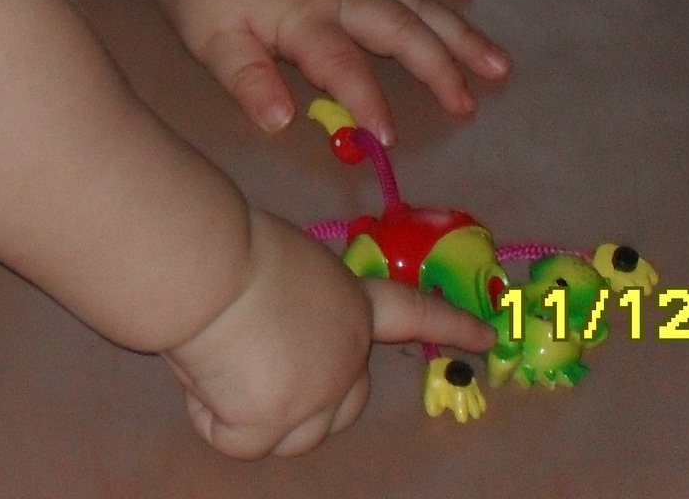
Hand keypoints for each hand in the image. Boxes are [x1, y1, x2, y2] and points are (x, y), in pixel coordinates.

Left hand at [154, 0, 508, 143]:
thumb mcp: (213, 41)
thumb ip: (247, 81)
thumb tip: (278, 121)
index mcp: (304, 19)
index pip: (342, 65)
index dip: (366, 101)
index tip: (390, 138)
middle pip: (400, 29)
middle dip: (438, 67)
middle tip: (469, 104)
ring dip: (458, 30)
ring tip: (498, 63)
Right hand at [165, 211, 501, 456]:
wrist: (204, 269)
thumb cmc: (228, 248)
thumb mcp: (282, 263)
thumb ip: (297, 303)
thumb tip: (266, 330)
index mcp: (349, 303)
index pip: (411, 312)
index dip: (449, 324)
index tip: (487, 338)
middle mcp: (346, 356)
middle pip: (347, 404)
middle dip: (309, 397)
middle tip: (257, 363)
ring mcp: (314, 397)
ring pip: (296, 436)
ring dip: (253, 411)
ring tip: (219, 361)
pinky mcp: (271, 424)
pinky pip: (235, 441)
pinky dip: (209, 415)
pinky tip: (201, 374)